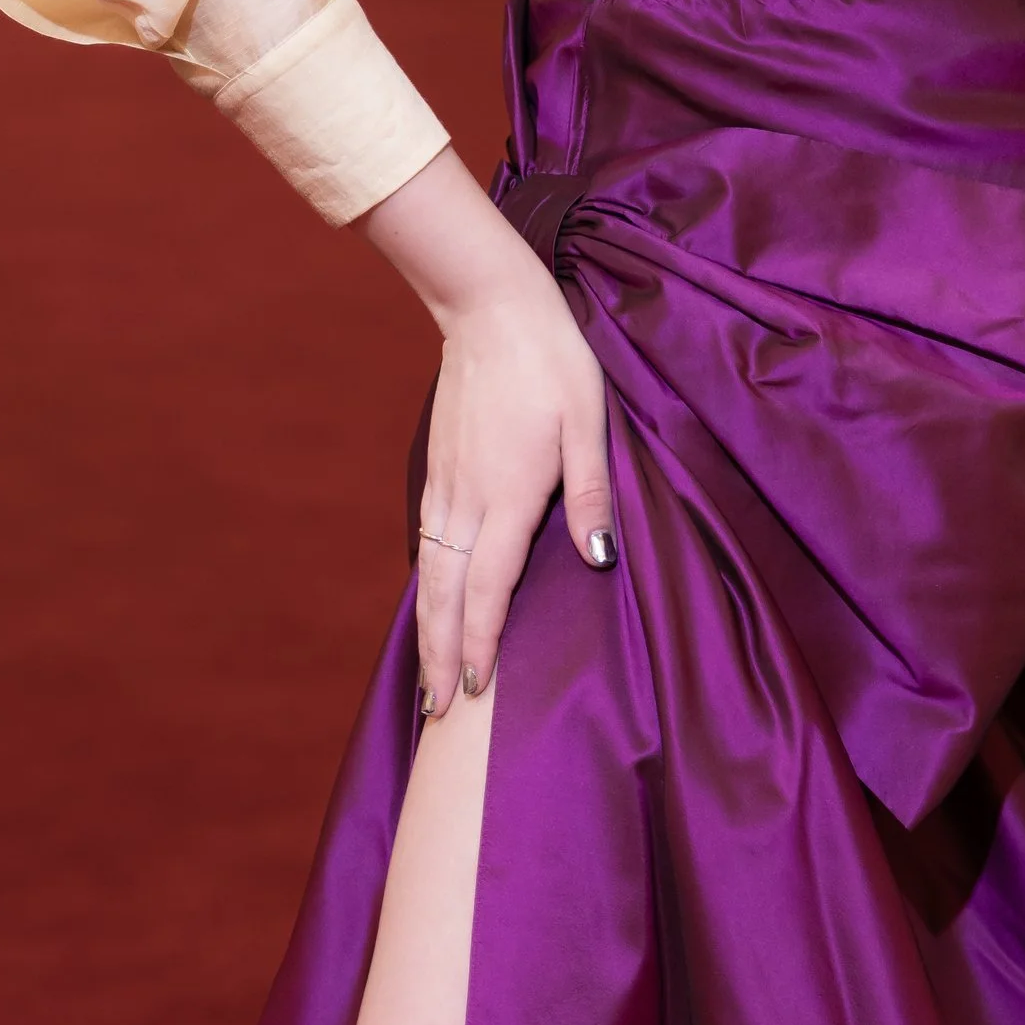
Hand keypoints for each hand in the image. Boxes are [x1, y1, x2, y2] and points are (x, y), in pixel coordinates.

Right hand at [356, 151, 611, 714]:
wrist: (491, 310)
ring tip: (428, 679)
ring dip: (427, 630)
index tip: (476, 691)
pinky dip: (426, 588)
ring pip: (430, 575)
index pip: (490, 588)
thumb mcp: (589, 421)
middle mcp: (466, 501)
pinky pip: (427, 545)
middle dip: (442, 656)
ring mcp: (445, 487)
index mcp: (507, 495)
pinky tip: (430, 608)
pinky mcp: (438, 473)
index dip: (482, 642)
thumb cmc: (552, 363)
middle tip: (438, 713)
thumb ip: (591, 491)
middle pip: (447, 596)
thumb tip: (598, 557)